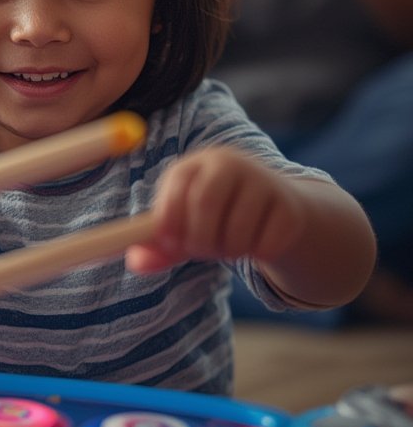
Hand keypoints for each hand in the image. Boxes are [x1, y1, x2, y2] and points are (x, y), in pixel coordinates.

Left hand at [125, 147, 304, 273]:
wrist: (272, 208)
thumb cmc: (215, 217)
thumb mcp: (184, 226)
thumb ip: (159, 245)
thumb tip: (136, 263)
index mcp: (196, 163)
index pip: (177, 185)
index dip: (170, 220)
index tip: (171, 244)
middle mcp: (230, 163)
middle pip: (205, 203)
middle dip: (199, 239)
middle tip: (201, 252)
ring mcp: (263, 180)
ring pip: (238, 230)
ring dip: (229, 251)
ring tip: (228, 247)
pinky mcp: (290, 205)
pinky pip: (267, 243)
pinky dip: (257, 254)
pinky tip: (256, 243)